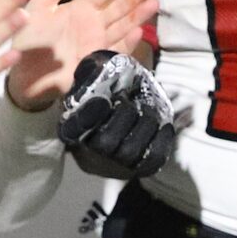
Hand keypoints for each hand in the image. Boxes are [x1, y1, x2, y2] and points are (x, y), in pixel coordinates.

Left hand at [8, 0, 161, 110]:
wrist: (23, 73)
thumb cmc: (27, 38)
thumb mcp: (39, 6)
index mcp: (80, 9)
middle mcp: (92, 24)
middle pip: (119, 6)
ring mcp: (96, 43)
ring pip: (123, 25)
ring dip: (138, 14)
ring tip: (155, 2)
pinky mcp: (96, 61)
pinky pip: (115, 51)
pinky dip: (126, 42)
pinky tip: (138, 32)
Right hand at [61, 50, 179, 178]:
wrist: (115, 117)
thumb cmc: (102, 93)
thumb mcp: (92, 79)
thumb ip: (92, 73)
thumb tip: (99, 68)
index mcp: (71, 129)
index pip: (74, 128)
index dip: (88, 116)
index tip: (102, 99)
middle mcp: (89, 152)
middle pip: (105, 143)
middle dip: (124, 117)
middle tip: (130, 101)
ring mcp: (113, 164)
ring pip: (130, 153)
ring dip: (145, 127)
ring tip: (149, 110)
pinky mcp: (135, 169)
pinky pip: (151, 162)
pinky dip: (162, 142)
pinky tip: (166, 126)